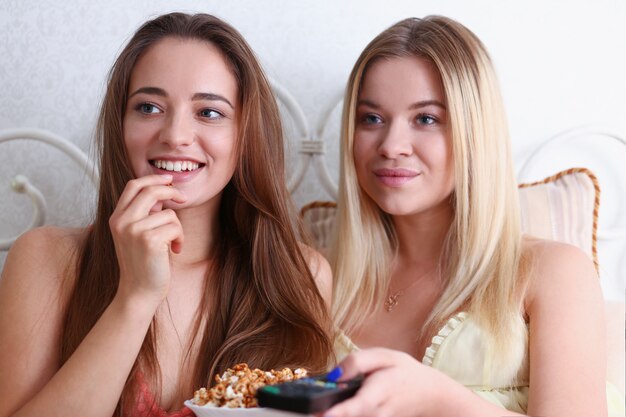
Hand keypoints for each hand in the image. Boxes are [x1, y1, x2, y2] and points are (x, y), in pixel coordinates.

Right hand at [109, 174, 186, 304]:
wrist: (138, 292)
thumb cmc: (143, 263)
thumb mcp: (136, 234)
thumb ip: (144, 213)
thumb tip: (163, 192)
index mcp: (116, 218)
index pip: (133, 185)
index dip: (153, 178)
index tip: (169, 179)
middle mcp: (121, 221)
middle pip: (151, 190)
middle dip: (172, 191)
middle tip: (184, 199)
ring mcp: (134, 230)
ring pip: (168, 213)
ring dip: (177, 228)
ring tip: (172, 243)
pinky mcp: (149, 240)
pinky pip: (175, 226)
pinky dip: (180, 238)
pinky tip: (174, 251)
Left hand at [323, 348, 444, 416]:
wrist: (430, 395)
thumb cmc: (404, 372)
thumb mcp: (384, 356)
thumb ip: (358, 362)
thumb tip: (333, 374)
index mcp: (383, 389)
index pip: (361, 404)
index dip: (342, 411)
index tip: (324, 414)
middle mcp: (380, 412)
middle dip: (331, 415)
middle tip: (311, 410)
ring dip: (337, 415)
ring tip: (318, 410)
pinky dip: (345, 415)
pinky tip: (335, 410)